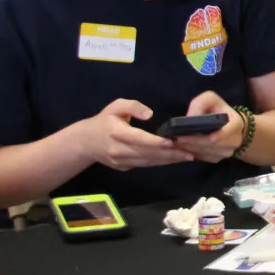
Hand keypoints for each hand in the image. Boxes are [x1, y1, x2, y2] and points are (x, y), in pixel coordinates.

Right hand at [75, 99, 192, 170]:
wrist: (85, 142)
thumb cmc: (104, 121)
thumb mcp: (115, 106)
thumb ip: (132, 106)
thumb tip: (149, 114)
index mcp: (117, 133)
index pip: (140, 139)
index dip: (157, 142)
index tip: (173, 142)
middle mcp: (119, 150)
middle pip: (148, 153)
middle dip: (170, 154)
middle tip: (190, 152)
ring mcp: (121, 161)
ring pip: (148, 162)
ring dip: (168, 160)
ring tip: (186, 156)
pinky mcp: (124, 167)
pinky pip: (144, 165)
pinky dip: (159, 162)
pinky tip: (173, 159)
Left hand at [172, 90, 245, 162]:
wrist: (231, 124)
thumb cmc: (219, 110)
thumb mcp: (211, 99)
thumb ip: (200, 104)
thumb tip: (189, 117)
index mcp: (236, 125)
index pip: (220, 135)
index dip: (201, 138)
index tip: (182, 136)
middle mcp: (234, 141)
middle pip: (209, 146)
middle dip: (190, 143)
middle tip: (173, 140)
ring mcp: (227, 152)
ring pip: (204, 153)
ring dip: (189, 150)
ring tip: (174, 144)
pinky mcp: (219, 158)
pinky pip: (203, 158)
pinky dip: (191, 153)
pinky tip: (183, 147)